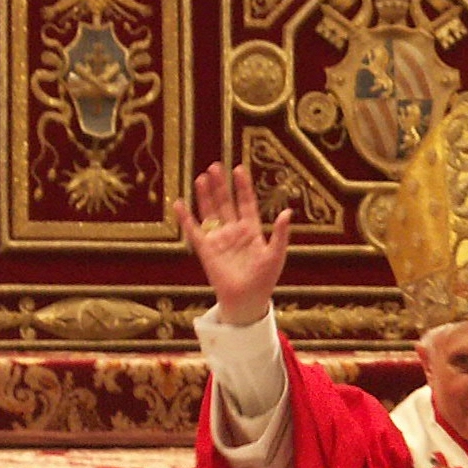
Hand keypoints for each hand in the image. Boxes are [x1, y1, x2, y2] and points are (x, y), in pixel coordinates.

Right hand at [174, 162, 291, 327]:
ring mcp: (218, 240)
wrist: (247, 301)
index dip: (242, 187)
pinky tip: (179, 204)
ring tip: (202, 177)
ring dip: (206, 196)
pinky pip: (193, 231)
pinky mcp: (206, 250)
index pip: (246, 203)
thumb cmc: (264, 280)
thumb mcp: (276, 255)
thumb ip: (280, 234)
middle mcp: (233, 232)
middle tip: (215, 166)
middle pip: (225, 203)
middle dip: (220, 185)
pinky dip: (186, 218)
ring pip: (210, 212)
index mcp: (251, 231)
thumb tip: (287, 212)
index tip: (239, 169)